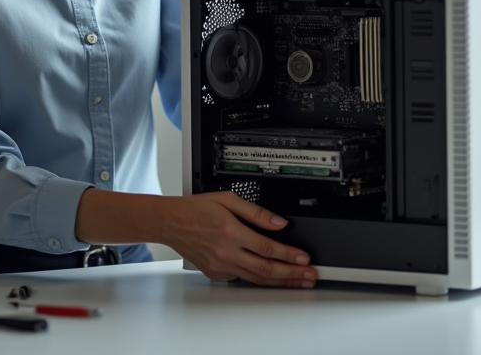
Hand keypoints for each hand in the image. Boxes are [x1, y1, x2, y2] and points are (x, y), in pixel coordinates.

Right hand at [159, 193, 316, 287]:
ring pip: (256, 278)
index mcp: (232, 232)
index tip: (304, 259)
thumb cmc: (196, 209)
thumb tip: (279, 223)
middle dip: (291, 274)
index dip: (289, 255)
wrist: (171, 222)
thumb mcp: (229, 199)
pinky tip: (272, 278)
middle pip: (266, 268)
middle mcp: (226, 252)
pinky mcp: (215, 273)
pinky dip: (259, 278)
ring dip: (280, 281)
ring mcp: (221, 266)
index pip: (268, 248)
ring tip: (297, 282)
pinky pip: (242, 277)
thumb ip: (257, 212)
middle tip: (309, 276)